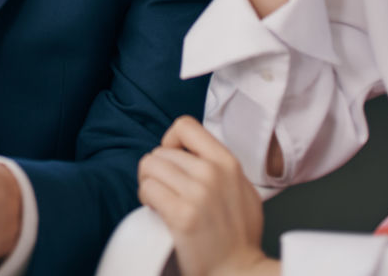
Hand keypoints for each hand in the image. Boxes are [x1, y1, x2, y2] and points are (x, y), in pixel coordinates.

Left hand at [138, 116, 273, 275]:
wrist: (240, 271)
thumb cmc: (238, 234)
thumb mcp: (241, 188)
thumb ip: (219, 166)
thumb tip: (192, 152)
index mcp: (228, 162)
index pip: (185, 126)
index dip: (170, 141)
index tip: (172, 159)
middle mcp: (213, 173)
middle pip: (160, 152)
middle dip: (156, 171)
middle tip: (165, 190)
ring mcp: (198, 193)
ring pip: (149, 167)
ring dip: (149, 184)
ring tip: (161, 200)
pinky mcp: (182, 214)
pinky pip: (147, 189)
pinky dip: (146, 199)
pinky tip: (157, 210)